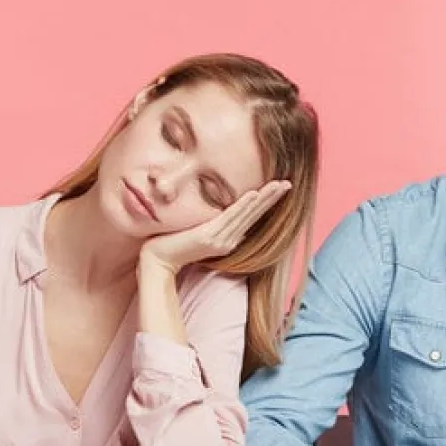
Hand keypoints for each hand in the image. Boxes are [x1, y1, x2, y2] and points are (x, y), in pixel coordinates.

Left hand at [139, 180, 290, 272]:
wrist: (157, 261)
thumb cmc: (173, 243)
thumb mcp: (198, 231)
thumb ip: (212, 224)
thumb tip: (222, 213)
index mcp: (228, 238)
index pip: (252, 216)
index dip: (267, 202)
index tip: (280, 187)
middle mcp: (228, 240)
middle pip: (255, 214)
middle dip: (272, 198)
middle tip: (288, 183)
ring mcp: (220, 239)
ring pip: (247, 214)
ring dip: (263, 199)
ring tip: (278, 185)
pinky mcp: (209, 237)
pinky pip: (230, 218)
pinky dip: (243, 205)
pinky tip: (254, 194)